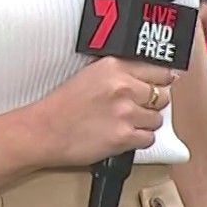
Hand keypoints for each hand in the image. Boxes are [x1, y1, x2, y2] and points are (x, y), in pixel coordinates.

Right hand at [25, 57, 177, 166]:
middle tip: (138, 108)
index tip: (162, 84)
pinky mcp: (124, 137)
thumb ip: (120, 73)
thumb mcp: (91, 74)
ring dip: (146, 123)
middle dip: (153, 104)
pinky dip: (139, 140)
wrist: (43, 131)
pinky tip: (124, 136)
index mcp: (115, 67)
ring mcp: (125, 113)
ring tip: (127, 123)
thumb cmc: (62, 106)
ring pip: (157, 119)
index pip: (159, 70)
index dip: (161, 80)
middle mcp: (123, 87)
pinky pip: (149, 139)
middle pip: (162, 96)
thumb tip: (149, 77)